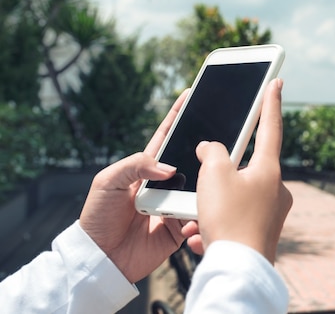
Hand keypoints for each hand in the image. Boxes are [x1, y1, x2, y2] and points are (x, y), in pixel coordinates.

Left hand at [79, 90, 192, 282]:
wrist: (99, 258)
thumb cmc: (98, 217)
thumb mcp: (108, 181)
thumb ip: (136, 165)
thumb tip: (170, 168)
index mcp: (146, 168)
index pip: (166, 136)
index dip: (178, 116)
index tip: (189, 95)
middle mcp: (164, 184)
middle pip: (189, 160)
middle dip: (204, 149)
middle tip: (217, 138)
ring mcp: (173, 204)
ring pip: (199, 187)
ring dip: (204, 184)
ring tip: (210, 181)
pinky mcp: (179, 227)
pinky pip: (196, 217)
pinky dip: (199, 214)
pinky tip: (196, 214)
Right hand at [188, 78, 292, 263]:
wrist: (238, 270)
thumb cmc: (229, 218)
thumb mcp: (214, 174)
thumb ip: (212, 152)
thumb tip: (211, 149)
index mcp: (269, 169)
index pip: (271, 126)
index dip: (271, 101)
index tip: (277, 82)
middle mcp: (275, 189)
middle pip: (247, 166)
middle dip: (223, 171)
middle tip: (207, 178)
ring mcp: (271, 212)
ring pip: (237, 196)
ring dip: (214, 203)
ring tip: (199, 217)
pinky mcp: (261, 232)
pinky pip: (235, 219)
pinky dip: (217, 223)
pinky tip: (203, 234)